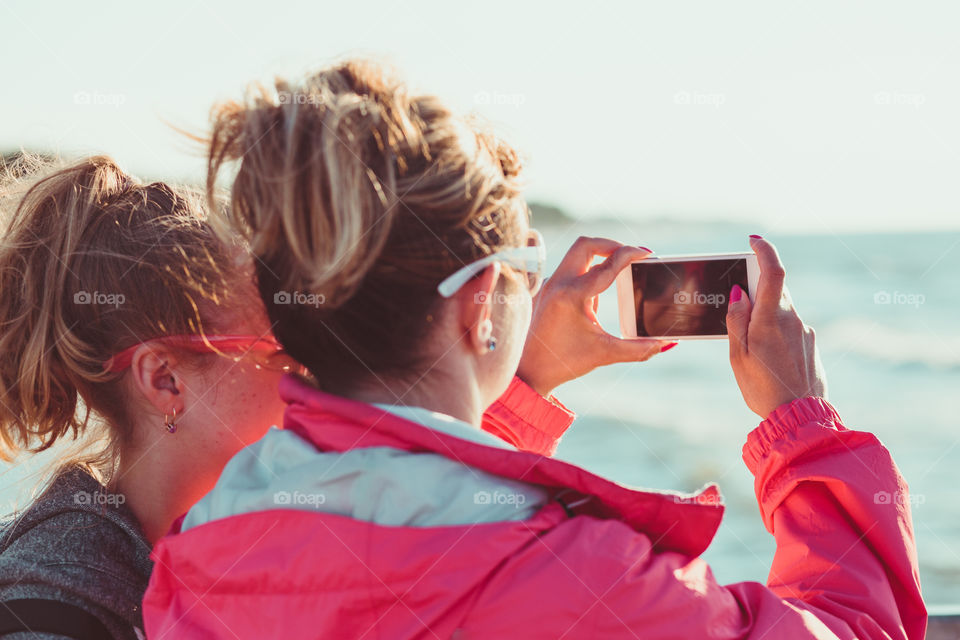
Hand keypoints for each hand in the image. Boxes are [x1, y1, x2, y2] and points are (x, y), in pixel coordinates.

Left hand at [516, 236, 673, 396]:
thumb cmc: (564, 363)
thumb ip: (639, 348)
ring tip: (616, 281)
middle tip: (630, 255)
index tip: (647, 253)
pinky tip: (594, 298)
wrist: (529, 373)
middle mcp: (556, 285)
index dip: (630, 255)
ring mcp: (548, 286)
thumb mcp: (605, 354)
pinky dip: (585, 275)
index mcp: (571, 296)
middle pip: (586, 245)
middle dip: (611, 245)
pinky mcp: (545, 291)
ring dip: (598, 260)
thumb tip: (667, 343)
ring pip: (575, 256)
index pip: (607, 265)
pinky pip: (568, 272)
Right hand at [726, 236, 826, 418]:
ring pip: (781, 309)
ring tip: (750, 343)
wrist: (799, 418)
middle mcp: (792, 320)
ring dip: (764, 314)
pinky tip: (768, 357)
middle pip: (774, 290)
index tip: (754, 240)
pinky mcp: (811, 343)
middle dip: (755, 289)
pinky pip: (790, 326)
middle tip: (737, 304)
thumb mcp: (737, 356)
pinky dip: (775, 331)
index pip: (773, 271)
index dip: (764, 250)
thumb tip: (739, 293)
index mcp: (770, 320)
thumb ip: (737, 321)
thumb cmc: (762, 389)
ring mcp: (805, 331)